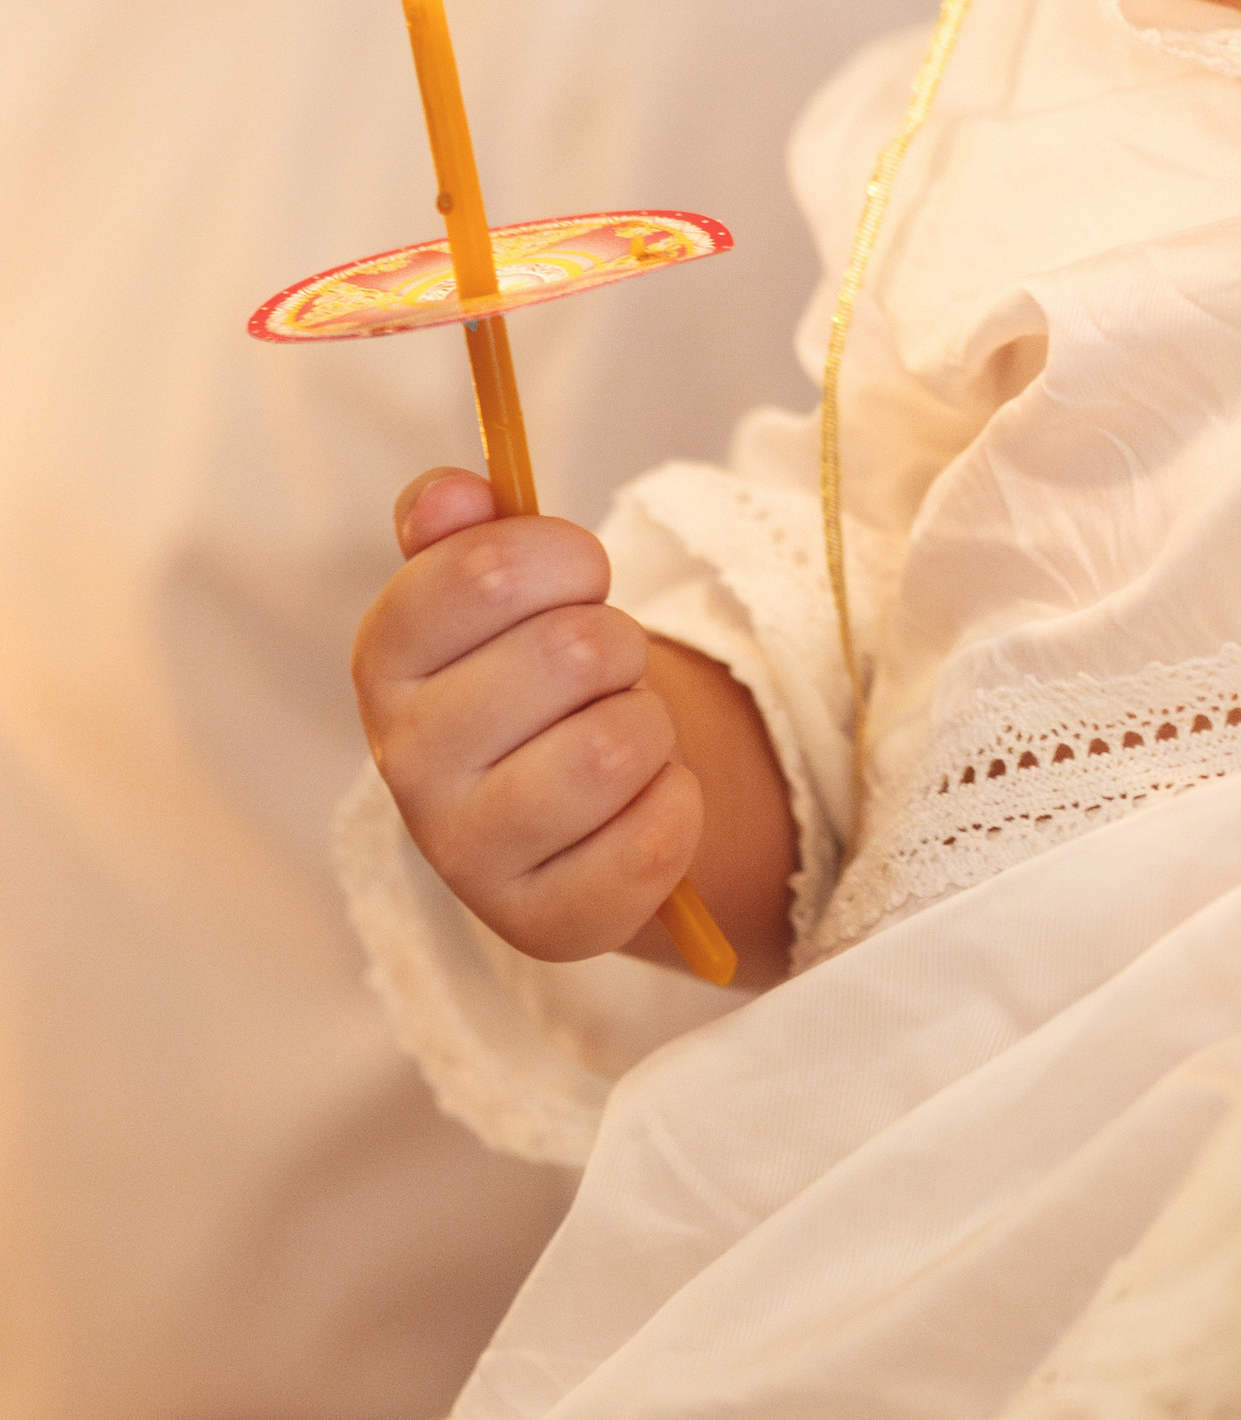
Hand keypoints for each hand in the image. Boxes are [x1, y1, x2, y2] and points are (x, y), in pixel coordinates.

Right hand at [352, 470, 700, 961]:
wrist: (577, 797)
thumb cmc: (533, 668)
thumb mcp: (500, 583)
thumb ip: (467, 527)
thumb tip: (446, 494)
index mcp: (385, 660)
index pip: (484, 569)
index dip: (565, 557)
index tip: (579, 574)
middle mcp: (405, 764)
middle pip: (572, 650)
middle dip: (617, 643)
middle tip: (600, 670)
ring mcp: (465, 856)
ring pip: (618, 745)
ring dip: (649, 723)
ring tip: (618, 733)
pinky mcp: (540, 925)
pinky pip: (654, 838)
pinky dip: (675, 804)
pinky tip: (638, 804)